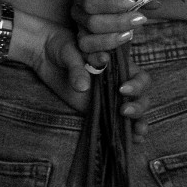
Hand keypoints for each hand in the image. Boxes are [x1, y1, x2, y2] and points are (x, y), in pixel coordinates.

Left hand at [70, 0, 152, 140]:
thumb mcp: (69, 52)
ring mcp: (108, 98)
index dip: (136, 85)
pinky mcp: (96, 110)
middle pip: (141, 96)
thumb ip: (77, 67)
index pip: (139, 77)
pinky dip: (129, 133)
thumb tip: (83, 87)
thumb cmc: (61, 46)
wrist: (45, 53)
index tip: (122, 89)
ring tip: (137, 131)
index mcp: (118, 65)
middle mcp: (116, 81)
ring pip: (133, 111)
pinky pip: (117, 122)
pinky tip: (135, 140)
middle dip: (138, 105)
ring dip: (138, 122)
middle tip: (123, 110)